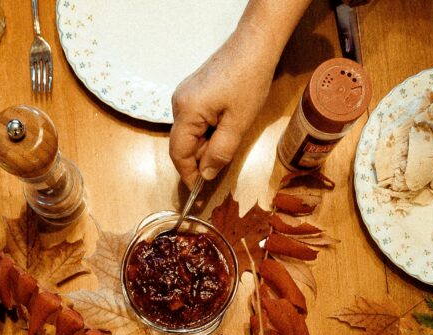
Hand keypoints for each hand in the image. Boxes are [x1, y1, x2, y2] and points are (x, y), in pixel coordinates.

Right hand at [169, 29, 276, 185]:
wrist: (254, 45)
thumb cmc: (249, 82)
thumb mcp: (238, 123)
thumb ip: (220, 152)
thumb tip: (205, 175)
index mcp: (186, 112)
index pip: (178, 153)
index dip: (188, 174)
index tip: (199, 191)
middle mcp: (178, 103)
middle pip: (182, 143)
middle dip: (200, 157)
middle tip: (222, 164)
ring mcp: (183, 95)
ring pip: (189, 132)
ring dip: (205, 144)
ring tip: (229, 140)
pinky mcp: (192, 91)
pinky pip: (194, 119)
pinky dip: (206, 130)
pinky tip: (224, 127)